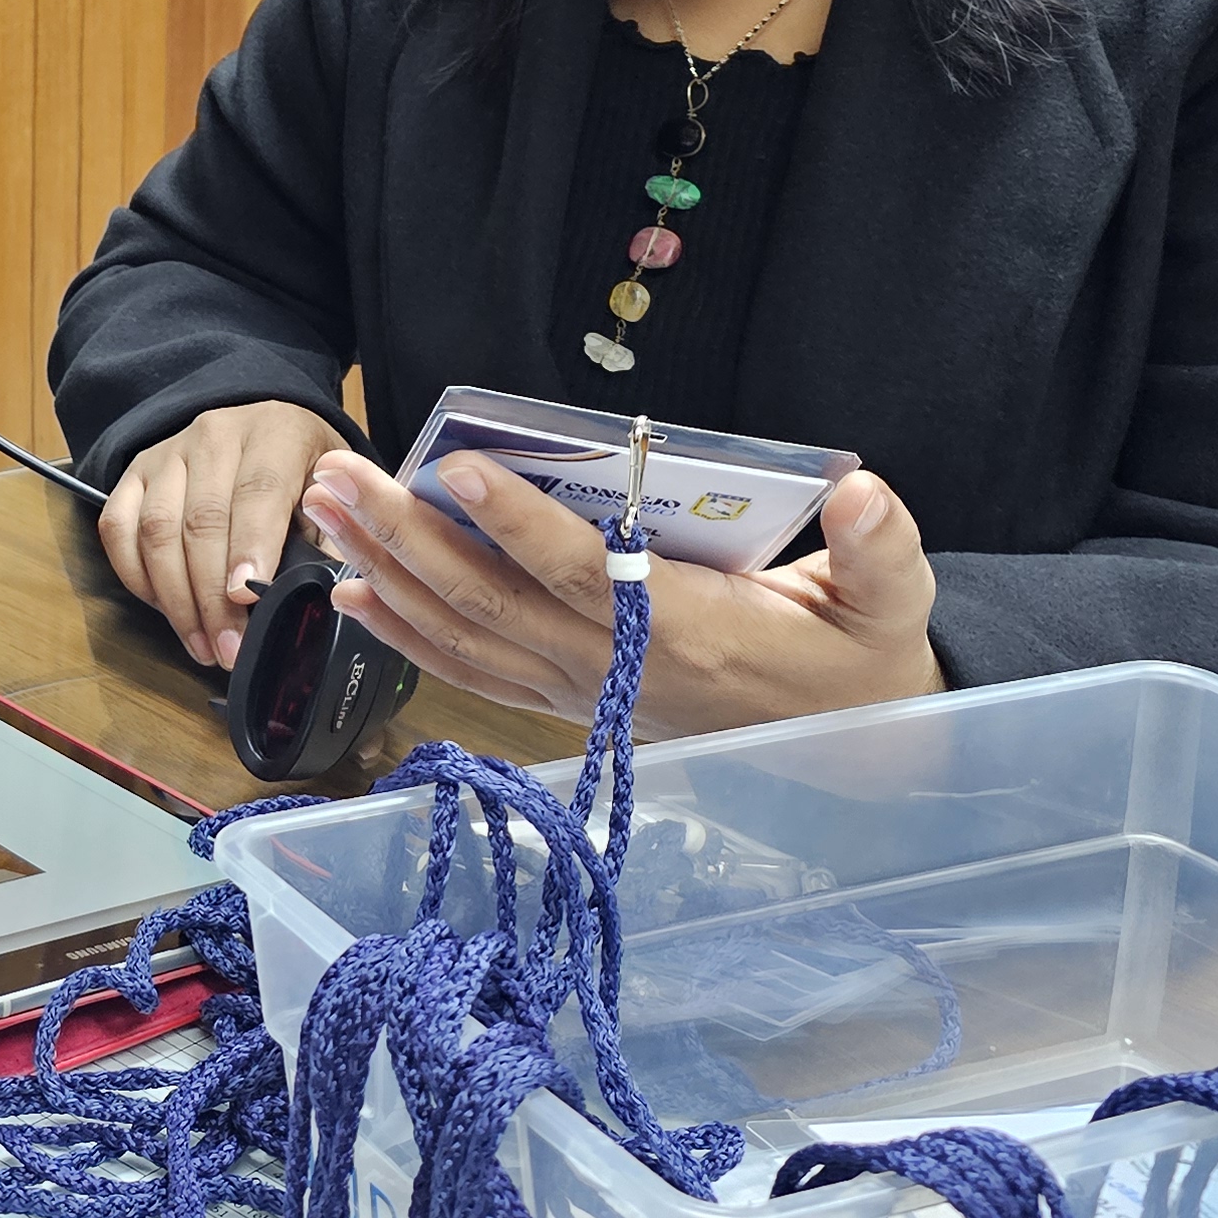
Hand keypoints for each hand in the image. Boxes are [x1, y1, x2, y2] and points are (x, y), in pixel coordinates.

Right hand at [95, 401, 349, 669]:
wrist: (268, 426)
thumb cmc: (304, 471)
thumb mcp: (336, 494)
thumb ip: (333, 538)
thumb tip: (326, 594)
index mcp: (276, 434)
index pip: (257, 490)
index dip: (250, 546)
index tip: (247, 595)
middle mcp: (216, 436)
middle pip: (202, 519)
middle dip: (213, 595)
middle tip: (228, 647)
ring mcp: (169, 453)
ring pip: (156, 528)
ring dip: (175, 598)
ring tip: (201, 644)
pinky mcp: (136, 472)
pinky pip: (118, 528)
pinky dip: (136, 576)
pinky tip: (165, 611)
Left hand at [297, 449, 941, 737]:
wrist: (849, 750)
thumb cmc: (860, 657)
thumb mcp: (893, 601)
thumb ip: (882, 547)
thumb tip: (867, 492)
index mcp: (686, 629)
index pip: (584, 571)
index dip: (517, 522)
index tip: (457, 466)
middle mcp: (616, 665)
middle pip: (492, 599)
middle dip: (407, 535)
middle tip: (340, 474)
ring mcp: (582, 688)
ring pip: (465, 633)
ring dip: (387, 572)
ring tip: (324, 512)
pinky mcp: (567, 700)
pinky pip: (471, 669)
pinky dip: (408, 634)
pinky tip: (353, 595)